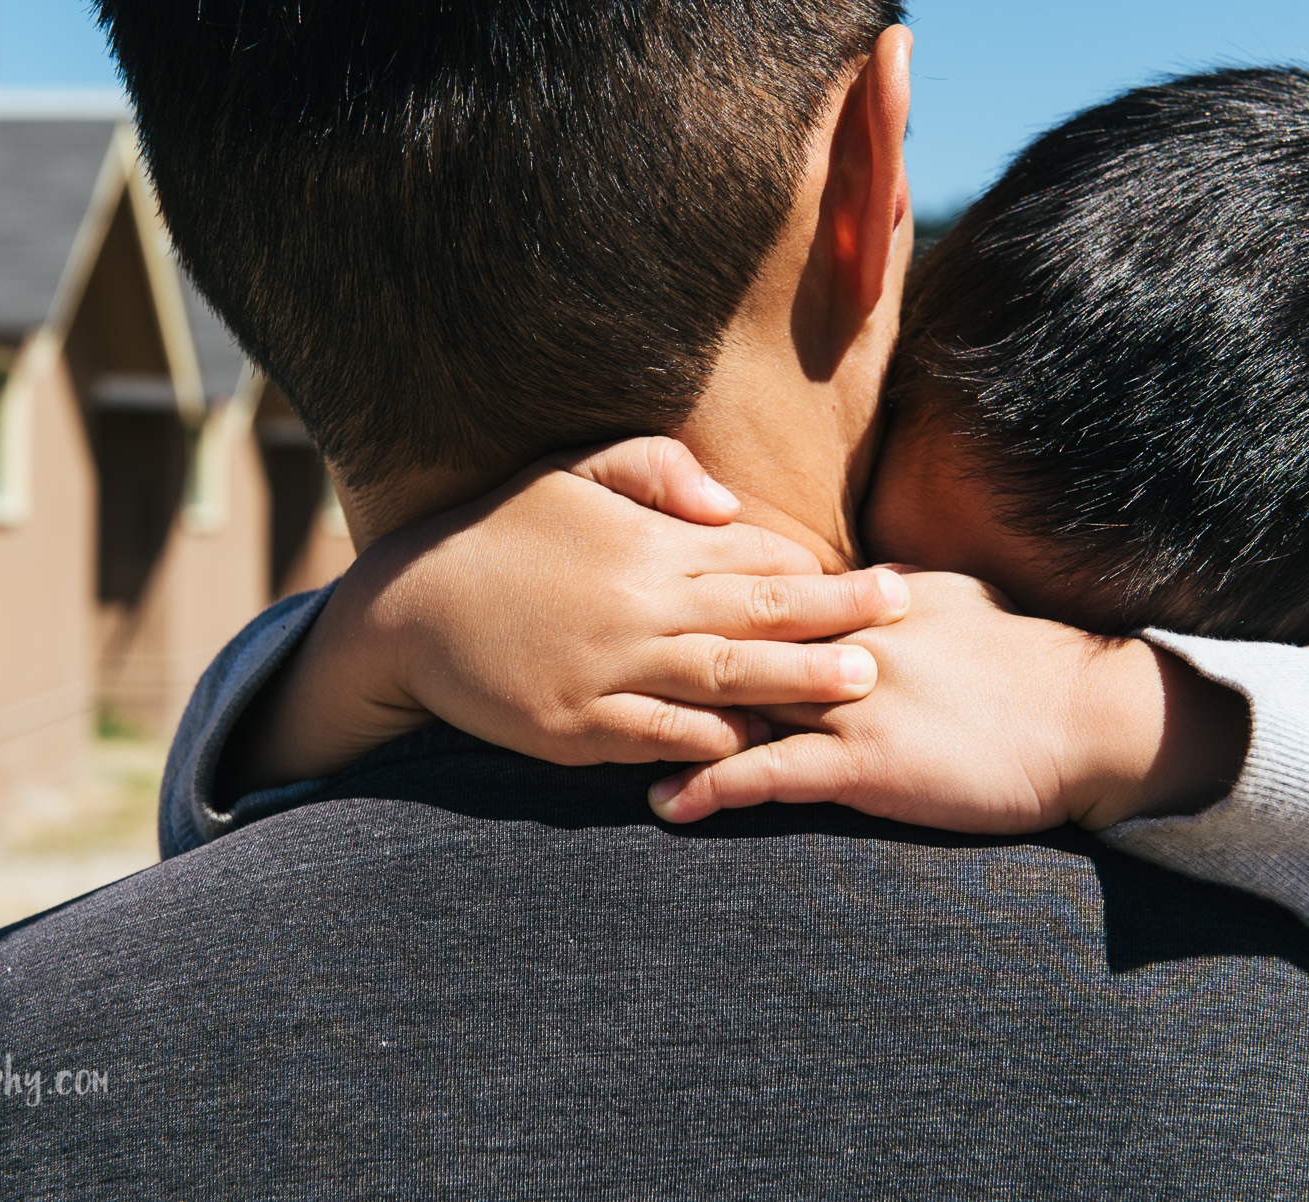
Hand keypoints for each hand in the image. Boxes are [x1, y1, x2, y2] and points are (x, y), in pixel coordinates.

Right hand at [230, 439, 913, 790]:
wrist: (406, 610)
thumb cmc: (496, 534)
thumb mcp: (566, 472)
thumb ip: (652, 469)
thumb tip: (728, 501)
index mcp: (641, 543)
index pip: (750, 554)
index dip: (815, 568)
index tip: (873, 577)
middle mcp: (635, 604)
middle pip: (755, 610)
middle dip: (835, 615)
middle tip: (902, 613)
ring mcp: (607, 670)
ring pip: (722, 677)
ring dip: (796, 680)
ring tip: (863, 681)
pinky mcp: (577, 726)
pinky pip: (662, 735)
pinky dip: (716, 741)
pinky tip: (766, 744)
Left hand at [646, 571, 1249, 832]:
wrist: (1095, 718)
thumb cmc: (1031, 663)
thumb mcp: (958, 602)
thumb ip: (892, 592)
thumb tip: (853, 582)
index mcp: (868, 597)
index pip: (764, 586)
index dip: (694, 593)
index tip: (633, 594)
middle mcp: (848, 639)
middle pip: (731, 636)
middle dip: (658, 645)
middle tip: (584, 654)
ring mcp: (853, 700)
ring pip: (736, 703)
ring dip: (663, 721)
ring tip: (597, 741)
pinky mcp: (867, 763)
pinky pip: (770, 774)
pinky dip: (711, 785)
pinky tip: (667, 803)